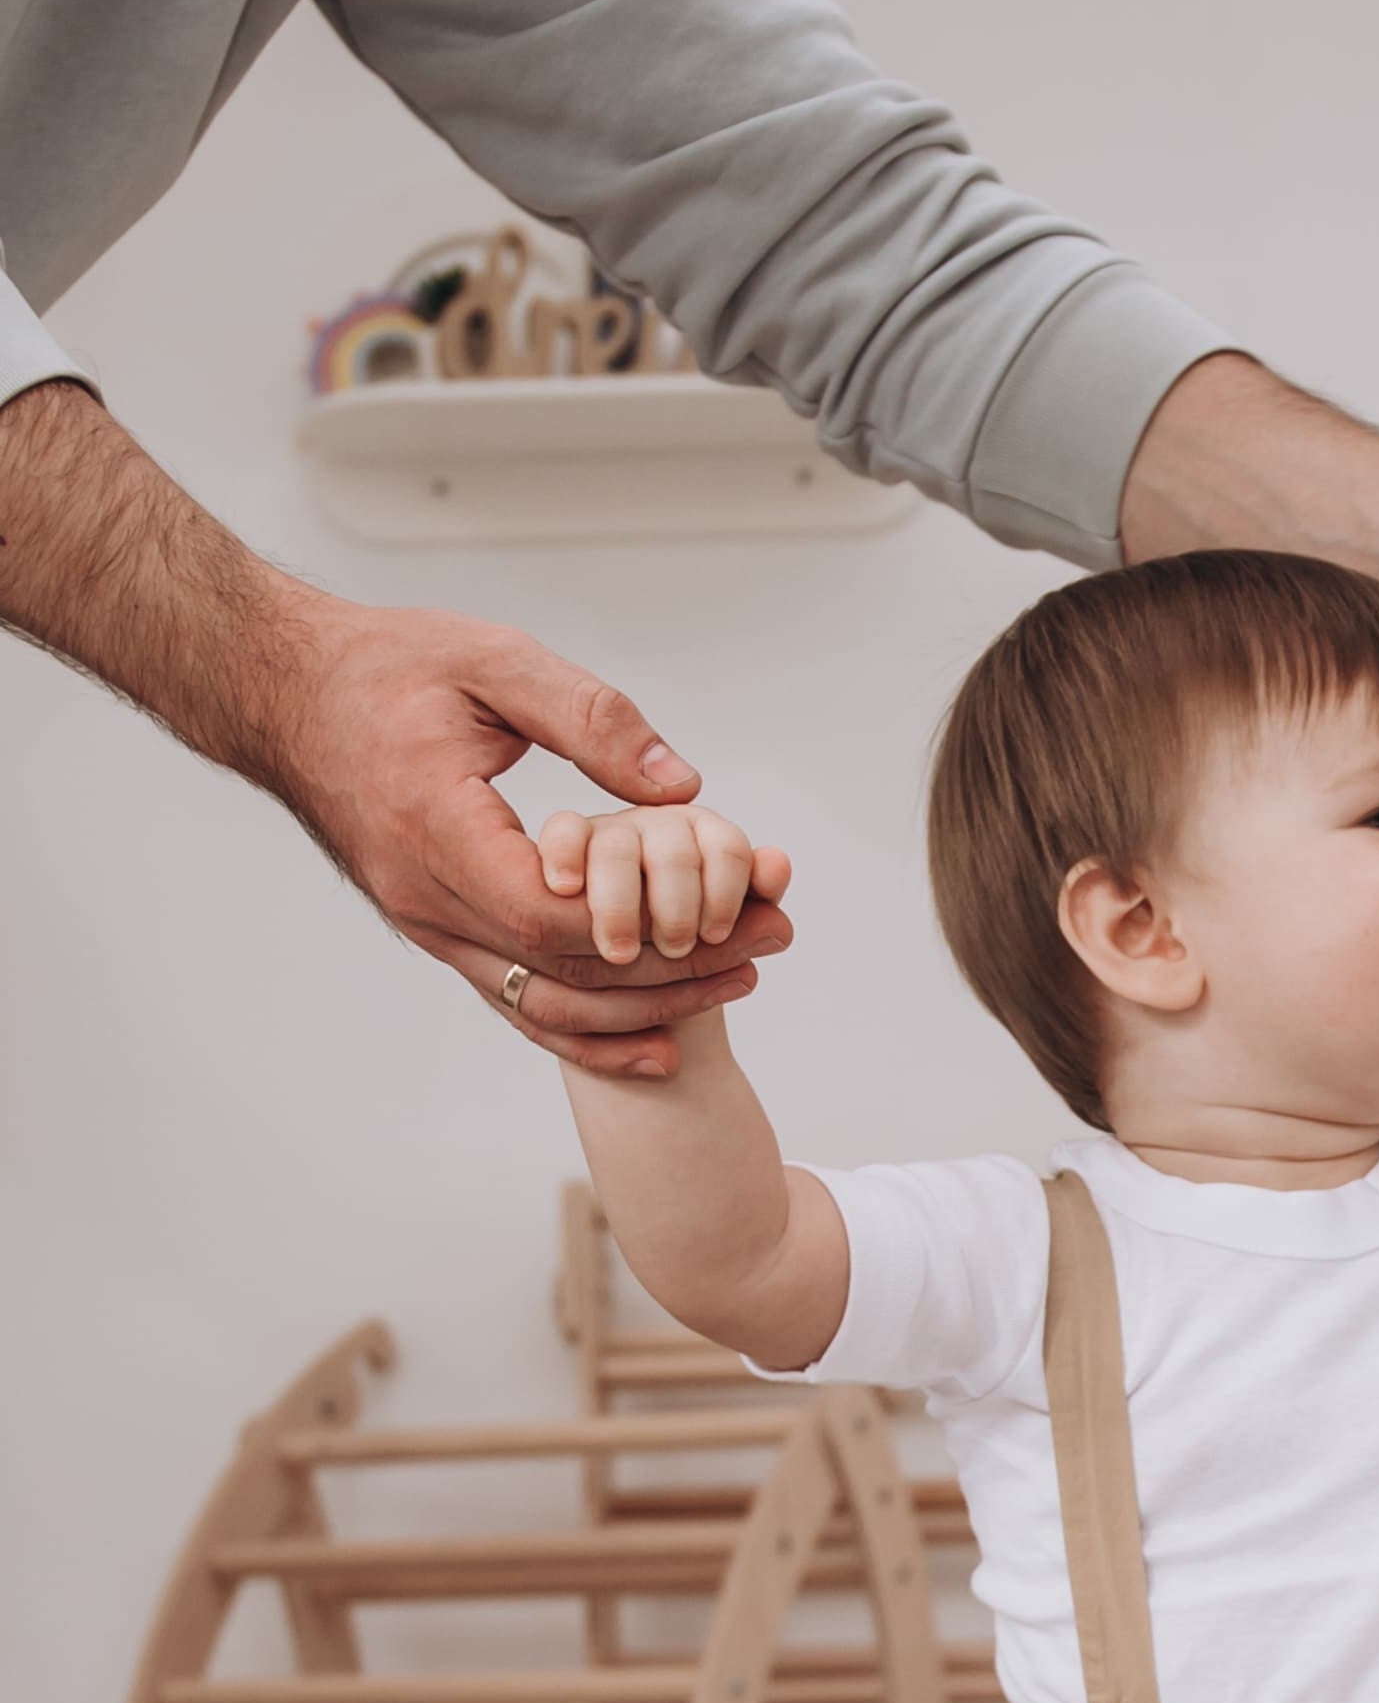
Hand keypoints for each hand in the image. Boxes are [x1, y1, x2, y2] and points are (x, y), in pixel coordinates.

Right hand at [259, 596, 795, 1079]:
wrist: (281, 690)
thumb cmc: (381, 665)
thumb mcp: (491, 661)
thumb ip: (591, 719)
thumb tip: (683, 788)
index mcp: (438, 834)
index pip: (558, 919)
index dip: (655, 932)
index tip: (744, 916)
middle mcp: (427, 900)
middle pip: (568, 975)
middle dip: (680, 971)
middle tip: (774, 945)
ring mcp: (426, 925)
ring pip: (546, 1006)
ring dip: (646, 1009)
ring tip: (740, 982)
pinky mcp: (435, 932)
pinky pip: (518, 1003)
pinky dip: (590, 1033)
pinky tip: (659, 1041)